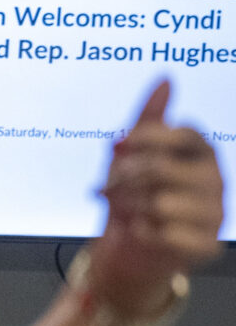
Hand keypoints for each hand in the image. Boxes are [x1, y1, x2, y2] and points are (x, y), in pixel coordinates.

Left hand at [89, 80, 225, 311]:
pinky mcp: (208, 245)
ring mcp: (216, 213)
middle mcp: (215, 180)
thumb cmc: (131, 194)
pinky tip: (140, 231)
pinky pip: (167, 234)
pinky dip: (142, 233)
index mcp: (201, 152)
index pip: (187, 134)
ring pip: (163, 203)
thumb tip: (165, 79)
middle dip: (126, 179)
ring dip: (131, 207)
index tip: (119, 145)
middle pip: (166, 168)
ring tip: (127, 210)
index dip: (150, 138)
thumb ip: (148, 118)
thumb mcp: (131, 152)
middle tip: (109, 187)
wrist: (125, 247)